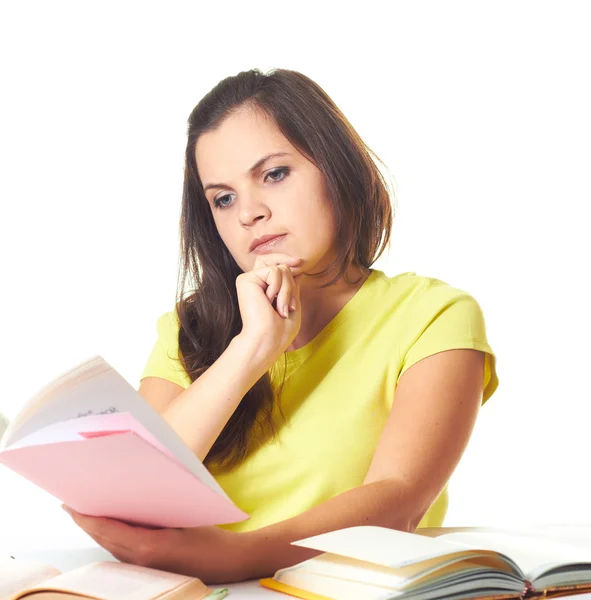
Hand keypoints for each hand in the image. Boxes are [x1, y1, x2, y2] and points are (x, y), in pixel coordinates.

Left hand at [61, 505, 250, 583]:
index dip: (85, 517)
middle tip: (72, 503)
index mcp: (147, 546)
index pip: (106, 530)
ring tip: (87, 511)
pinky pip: (122, 551)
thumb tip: (131, 496)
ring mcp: (145, 567)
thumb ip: (154, 510)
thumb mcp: (182, 515)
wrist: (228, 561)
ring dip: (97, 530)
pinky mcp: (151, 568)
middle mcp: (141, 560)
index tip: (70, 504)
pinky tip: (111, 526)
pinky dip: (111, 537)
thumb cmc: (210, 536)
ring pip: (111, 547)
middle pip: (104, 539)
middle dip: (86, 522)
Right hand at [236, 252, 302, 362]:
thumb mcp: (292, 304)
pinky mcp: (245, 279)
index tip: (301, 262)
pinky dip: (279, 288)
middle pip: (279, 263)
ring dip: (287, 290)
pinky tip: (269, 302)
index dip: (288, 260)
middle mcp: (255, 282)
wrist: (267, 340)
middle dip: (292, 282)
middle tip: (289, 306)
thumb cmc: (280, 331)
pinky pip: (274, 271)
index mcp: (264, 288)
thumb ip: (292, 285)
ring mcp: (250, 280)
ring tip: (280, 308)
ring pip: (280, 268)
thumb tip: (297, 269)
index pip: (277, 265)